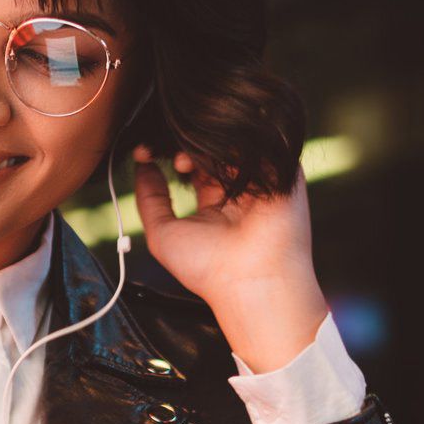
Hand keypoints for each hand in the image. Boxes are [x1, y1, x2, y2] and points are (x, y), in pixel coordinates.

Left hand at [129, 144, 328, 371]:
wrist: (250, 281)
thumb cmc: (206, 267)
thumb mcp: (162, 233)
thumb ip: (150, 199)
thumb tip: (141, 165)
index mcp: (215, 203)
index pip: (194, 165)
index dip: (167, 154)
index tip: (142, 152)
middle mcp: (240, 189)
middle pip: (211, 150)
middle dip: (183, 146)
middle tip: (167, 155)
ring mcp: (262, 179)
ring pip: (231, 143)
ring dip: (203, 145)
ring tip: (184, 161)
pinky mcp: (283, 171)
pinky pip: (257, 143)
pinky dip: (230, 143)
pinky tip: (209, 156)